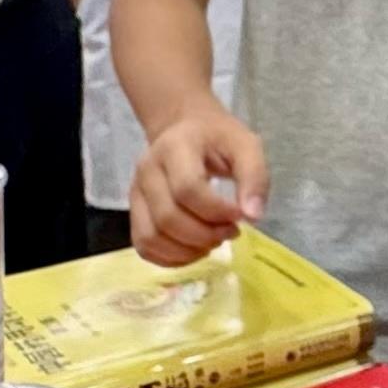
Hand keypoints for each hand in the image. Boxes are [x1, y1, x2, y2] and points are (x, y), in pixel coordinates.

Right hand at [129, 101, 265, 265]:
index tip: (240, 216)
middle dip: (204, 235)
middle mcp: (147, 169)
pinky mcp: (134, 211)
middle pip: (167, 217)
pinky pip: (143, 246)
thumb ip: (254, 177)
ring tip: (214, 242)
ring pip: (151, 237)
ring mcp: (136, 192)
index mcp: (175, 147)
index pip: (187, 189)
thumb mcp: (246, 146)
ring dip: (187, 251)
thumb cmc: (219, 139)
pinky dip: (170, 258)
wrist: (187, 129)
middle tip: (230, 232)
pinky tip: (195, 250)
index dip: (216, 211)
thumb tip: (252, 217)